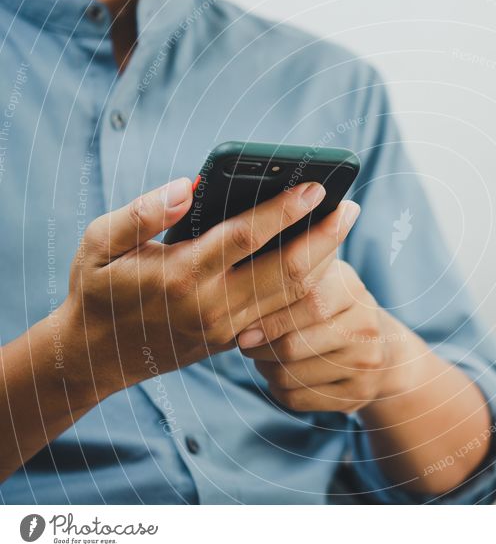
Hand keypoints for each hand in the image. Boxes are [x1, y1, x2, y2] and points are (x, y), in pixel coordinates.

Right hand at [58, 178, 358, 401]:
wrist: (98, 357)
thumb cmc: (99, 289)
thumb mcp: (99, 243)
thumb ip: (141, 212)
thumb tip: (186, 187)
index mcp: (181, 274)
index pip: (246, 237)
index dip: (284, 210)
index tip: (315, 185)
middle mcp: (212, 305)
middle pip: (286, 270)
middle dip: (325, 236)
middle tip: (350, 206)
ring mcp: (228, 328)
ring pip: (293, 296)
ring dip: (325, 261)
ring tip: (341, 227)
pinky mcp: (235, 341)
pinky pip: (284, 314)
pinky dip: (308, 287)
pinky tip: (321, 260)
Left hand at [239, 259, 414, 412]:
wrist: (381, 347)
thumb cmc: (333, 307)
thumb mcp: (321, 280)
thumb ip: (287, 276)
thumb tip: (237, 292)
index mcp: (352, 289)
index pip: (308, 304)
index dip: (269, 320)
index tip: (242, 329)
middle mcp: (365, 327)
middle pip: (293, 346)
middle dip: (259, 349)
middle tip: (245, 344)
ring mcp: (364, 363)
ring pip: (290, 376)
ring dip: (265, 369)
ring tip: (262, 357)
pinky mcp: (356, 394)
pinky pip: (297, 399)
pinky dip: (277, 388)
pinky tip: (279, 375)